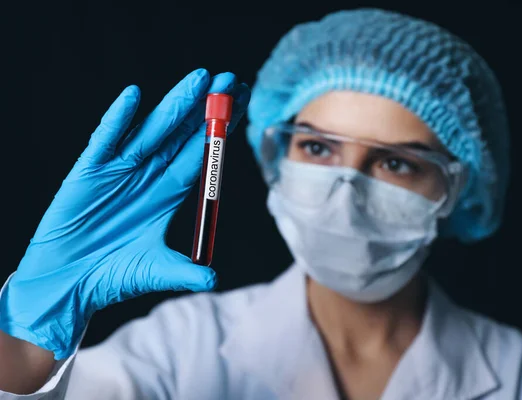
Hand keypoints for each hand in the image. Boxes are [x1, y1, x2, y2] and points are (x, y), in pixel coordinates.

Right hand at [0, 69, 250, 358]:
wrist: (67, 284)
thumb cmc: (111, 276)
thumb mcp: (155, 271)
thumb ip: (185, 272)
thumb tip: (214, 279)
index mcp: (167, 194)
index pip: (201, 155)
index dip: (222, 131)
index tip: (242, 106)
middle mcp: (148, 175)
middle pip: (184, 136)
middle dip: (208, 109)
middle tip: (232, 80)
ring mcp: (119, 170)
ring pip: (152, 130)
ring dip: (176, 105)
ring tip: (201, 79)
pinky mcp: (89, 172)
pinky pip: (105, 141)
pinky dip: (117, 121)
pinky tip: (133, 97)